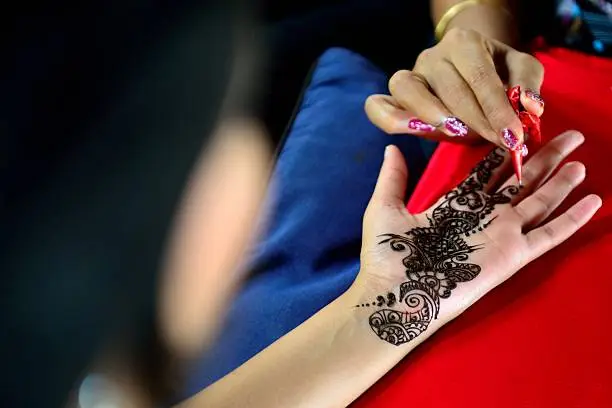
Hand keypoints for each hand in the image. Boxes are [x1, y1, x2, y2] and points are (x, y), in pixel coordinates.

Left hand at [352, 131, 600, 344]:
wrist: (395, 295)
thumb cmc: (386, 256)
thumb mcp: (384, 208)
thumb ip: (393, 178)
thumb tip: (392, 148)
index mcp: (455, 204)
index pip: (488, 172)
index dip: (506, 152)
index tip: (520, 130)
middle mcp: (483, 216)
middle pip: (521, 181)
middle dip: (545, 159)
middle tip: (570, 136)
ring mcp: (501, 235)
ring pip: (540, 202)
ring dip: (561, 182)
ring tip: (581, 161)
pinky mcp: (513, 256)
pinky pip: (549, 234)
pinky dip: (572, 219)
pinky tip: (593, 201)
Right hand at [364, 28, 545, 149]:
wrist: (470, 67)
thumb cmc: (497, 72)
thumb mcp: (521, 70)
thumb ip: (528, 86)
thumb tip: (529, 108)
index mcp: (464, 42)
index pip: (480, 77)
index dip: (498, 110)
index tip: (514, 137)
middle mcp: (432, 55)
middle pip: (449, 89)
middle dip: (476, 121)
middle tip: (498, 143)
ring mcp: (410, 74)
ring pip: (408, 90)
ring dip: (431, 114)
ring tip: (455, 133)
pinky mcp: (393, 96)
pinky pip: (377, 105)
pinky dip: (388, 118)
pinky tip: (409, 131)